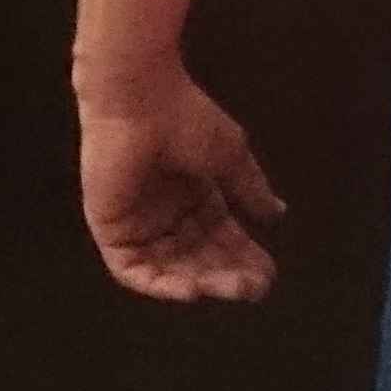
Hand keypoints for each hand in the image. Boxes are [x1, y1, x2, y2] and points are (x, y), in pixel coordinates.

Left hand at [77, 66, 286, 302]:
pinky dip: (161, 285)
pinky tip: (192, 290)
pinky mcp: (112, 232)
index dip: (245, 256)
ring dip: (201, 282)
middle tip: (253, 288)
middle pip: (200, 257)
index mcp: (196, 192)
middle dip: (228, 274)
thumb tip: (278, 214)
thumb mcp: (231, 156)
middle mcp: (168, 212)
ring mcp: (139, 223)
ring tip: (229, 288)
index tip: (268, 275)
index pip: (222, 235)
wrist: (141, 100)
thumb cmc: (187, 119)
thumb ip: (250, 189)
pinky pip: (134, 270)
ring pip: (172, 268)